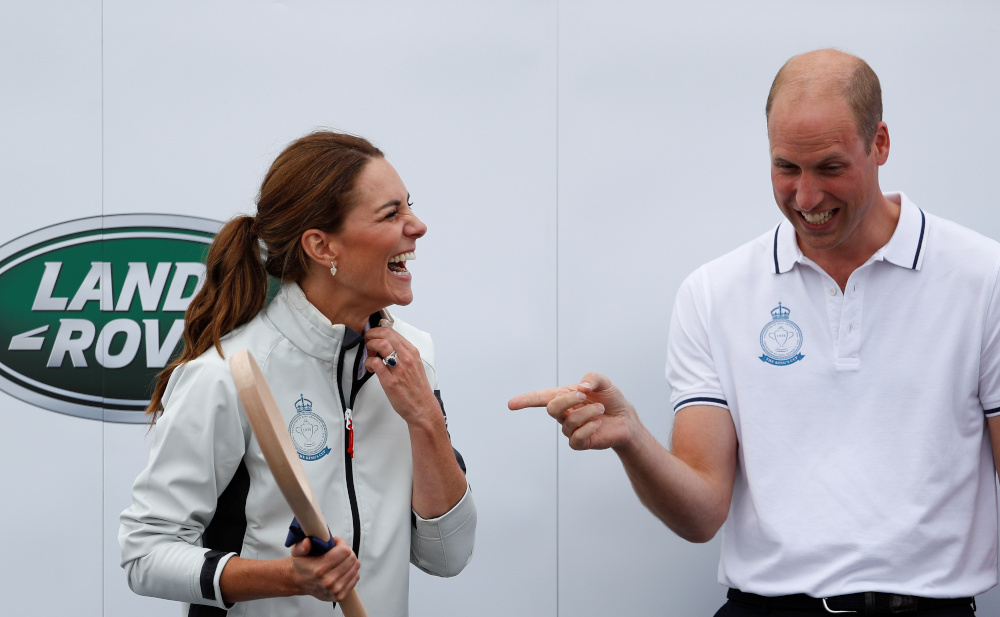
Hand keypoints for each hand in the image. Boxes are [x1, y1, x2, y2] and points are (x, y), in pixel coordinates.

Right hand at [289, 536, 359, 601]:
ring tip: (340, 559)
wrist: (299, 582)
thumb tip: (307, 542)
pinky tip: (342, 568)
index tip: (335, 542)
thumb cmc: (302, 565)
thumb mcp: (297, 552)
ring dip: (350, 560)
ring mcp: (335, 590)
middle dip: (347, 551)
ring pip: (355, 567)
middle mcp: (328, 581)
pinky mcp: (340, 596)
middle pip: (352, 558)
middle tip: (338, 550)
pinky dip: (351, 571)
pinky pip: (356, 577)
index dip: (341, 543)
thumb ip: (301, 546)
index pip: (344, 551)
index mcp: (319, 569)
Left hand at [364, 327, 438, 423]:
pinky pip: (375, 363)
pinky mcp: (391, 381)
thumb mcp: (414, 365)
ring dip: (370, 346)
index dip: (378, 331)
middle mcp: (406, 358)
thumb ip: (402, 354)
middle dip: (372, 334)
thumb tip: (387, 345)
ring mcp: (399, 369)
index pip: (393, 332)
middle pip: (386, 334)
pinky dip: (368, 362)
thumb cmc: (417, 388)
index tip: (374, 337)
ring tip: (369, 353)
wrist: (423, 407)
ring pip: (381, 344)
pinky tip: (370, 367)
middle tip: (368, 341)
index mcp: (412, 352)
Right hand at [508, 372, 633, 450]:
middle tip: (585, 395)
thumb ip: (592, 378)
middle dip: (569, 400)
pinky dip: (589, 428)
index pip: (540, 398)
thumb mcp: (604, 382)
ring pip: (569, 422)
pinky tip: (598, 423)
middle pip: (552, 408)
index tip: (511, 404)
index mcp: (563, 396)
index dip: (525, 400)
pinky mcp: (580, 443)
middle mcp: (563, 413)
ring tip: (601, 409)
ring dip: (588, 412)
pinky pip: (577, 438)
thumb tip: (582, 387)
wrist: (625, 419)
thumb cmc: (610, 399)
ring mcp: (570, 429)